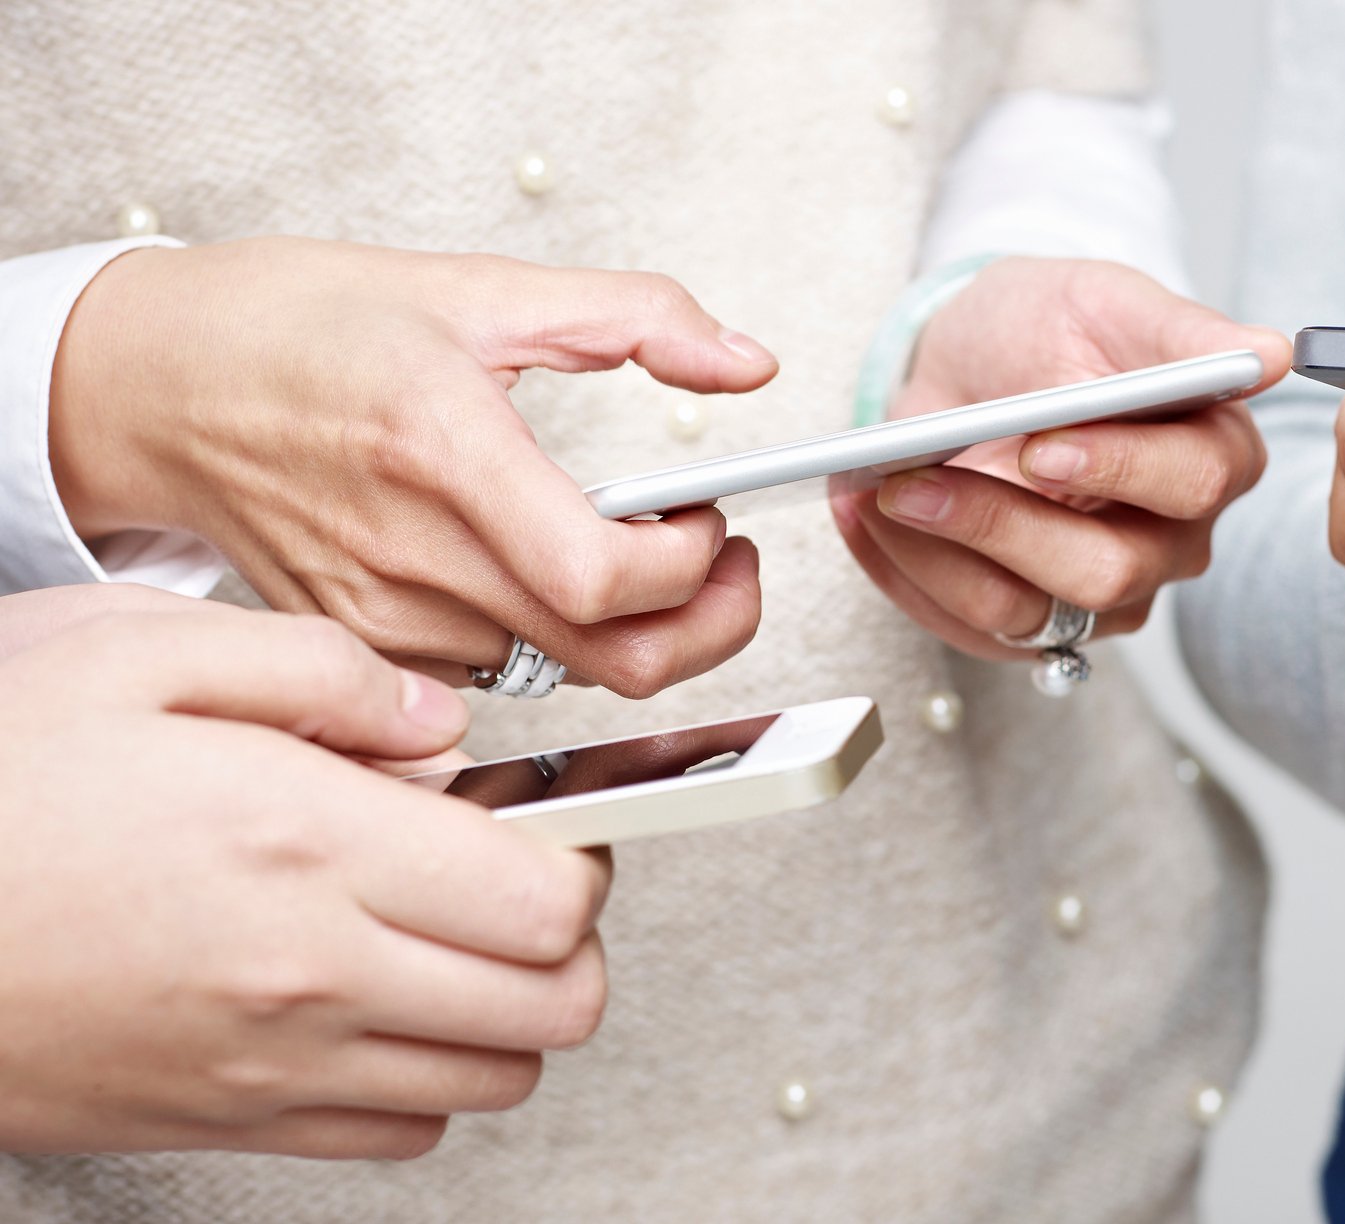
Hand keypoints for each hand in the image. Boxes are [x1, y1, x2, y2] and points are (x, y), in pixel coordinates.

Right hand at [0, 590, 613, 1156]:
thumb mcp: (133, 649)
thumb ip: (322, 670)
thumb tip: (435, 720)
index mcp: (308, 844)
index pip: (554, 901)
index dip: (583, 855)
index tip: (548, 817)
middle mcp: (307, 974)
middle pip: (554, 1007)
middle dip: (568, 940)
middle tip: (513, 874)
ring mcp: (265, 1066)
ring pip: (489, 1081)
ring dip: (504, 1010)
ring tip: (444, 933)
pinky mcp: (216, 1122)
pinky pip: (395, 1135)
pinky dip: (422, 1078)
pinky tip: (374, 999)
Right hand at [50, 238, 775, 696]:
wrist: (155, 385)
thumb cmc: (300, 328)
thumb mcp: (479, 287)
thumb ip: (637, 317)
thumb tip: (747, 364)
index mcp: (443, 451)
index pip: (605, 578)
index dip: (694, 567)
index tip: (710, 518)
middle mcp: (411, 557)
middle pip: (616, 660)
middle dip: (707, 620)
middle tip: (718, 559)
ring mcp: (385, 622)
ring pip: (570, 679)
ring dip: (628, 626)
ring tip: (624, 546)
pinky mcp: (369, 655)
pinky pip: (506, 682)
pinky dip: (556, 643)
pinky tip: (550, 576)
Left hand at [830, 259, 1287, 656]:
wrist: (977, 359)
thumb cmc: (1054, 326)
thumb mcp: (1109, 302)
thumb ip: (1186, 332)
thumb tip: (1270, 353)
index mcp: (1216, 454)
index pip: (1192, 483)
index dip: (1117, 470)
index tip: (1043, 444)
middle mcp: (1172, 539)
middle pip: (1108, 571)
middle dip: (1001, 525)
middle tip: (918, 478)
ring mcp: (1105, 593)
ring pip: (1032, 612)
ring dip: (940, 557)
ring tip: (881, 495)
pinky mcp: (1037, 625)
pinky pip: (971, 628)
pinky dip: (906, 577)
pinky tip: (866, 519)